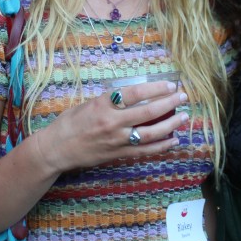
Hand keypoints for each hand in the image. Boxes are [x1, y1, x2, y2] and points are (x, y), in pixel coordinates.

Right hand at [39, 80, 188, 172]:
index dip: (156, 89)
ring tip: (184, 116)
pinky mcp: (118, 154)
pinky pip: (144, 150)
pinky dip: (161, 145)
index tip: (170, 85)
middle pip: (148, 112)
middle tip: (183, 97)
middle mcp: (112, 122)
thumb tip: (136, 95)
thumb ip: (111, 100)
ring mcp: (116, 140)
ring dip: (170, 124)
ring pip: (150, 132)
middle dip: (169, 103)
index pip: (135, 93)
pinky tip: (173, 139)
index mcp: (103, 104)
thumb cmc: (70, 122)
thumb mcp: (89, 103)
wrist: (57, 148)